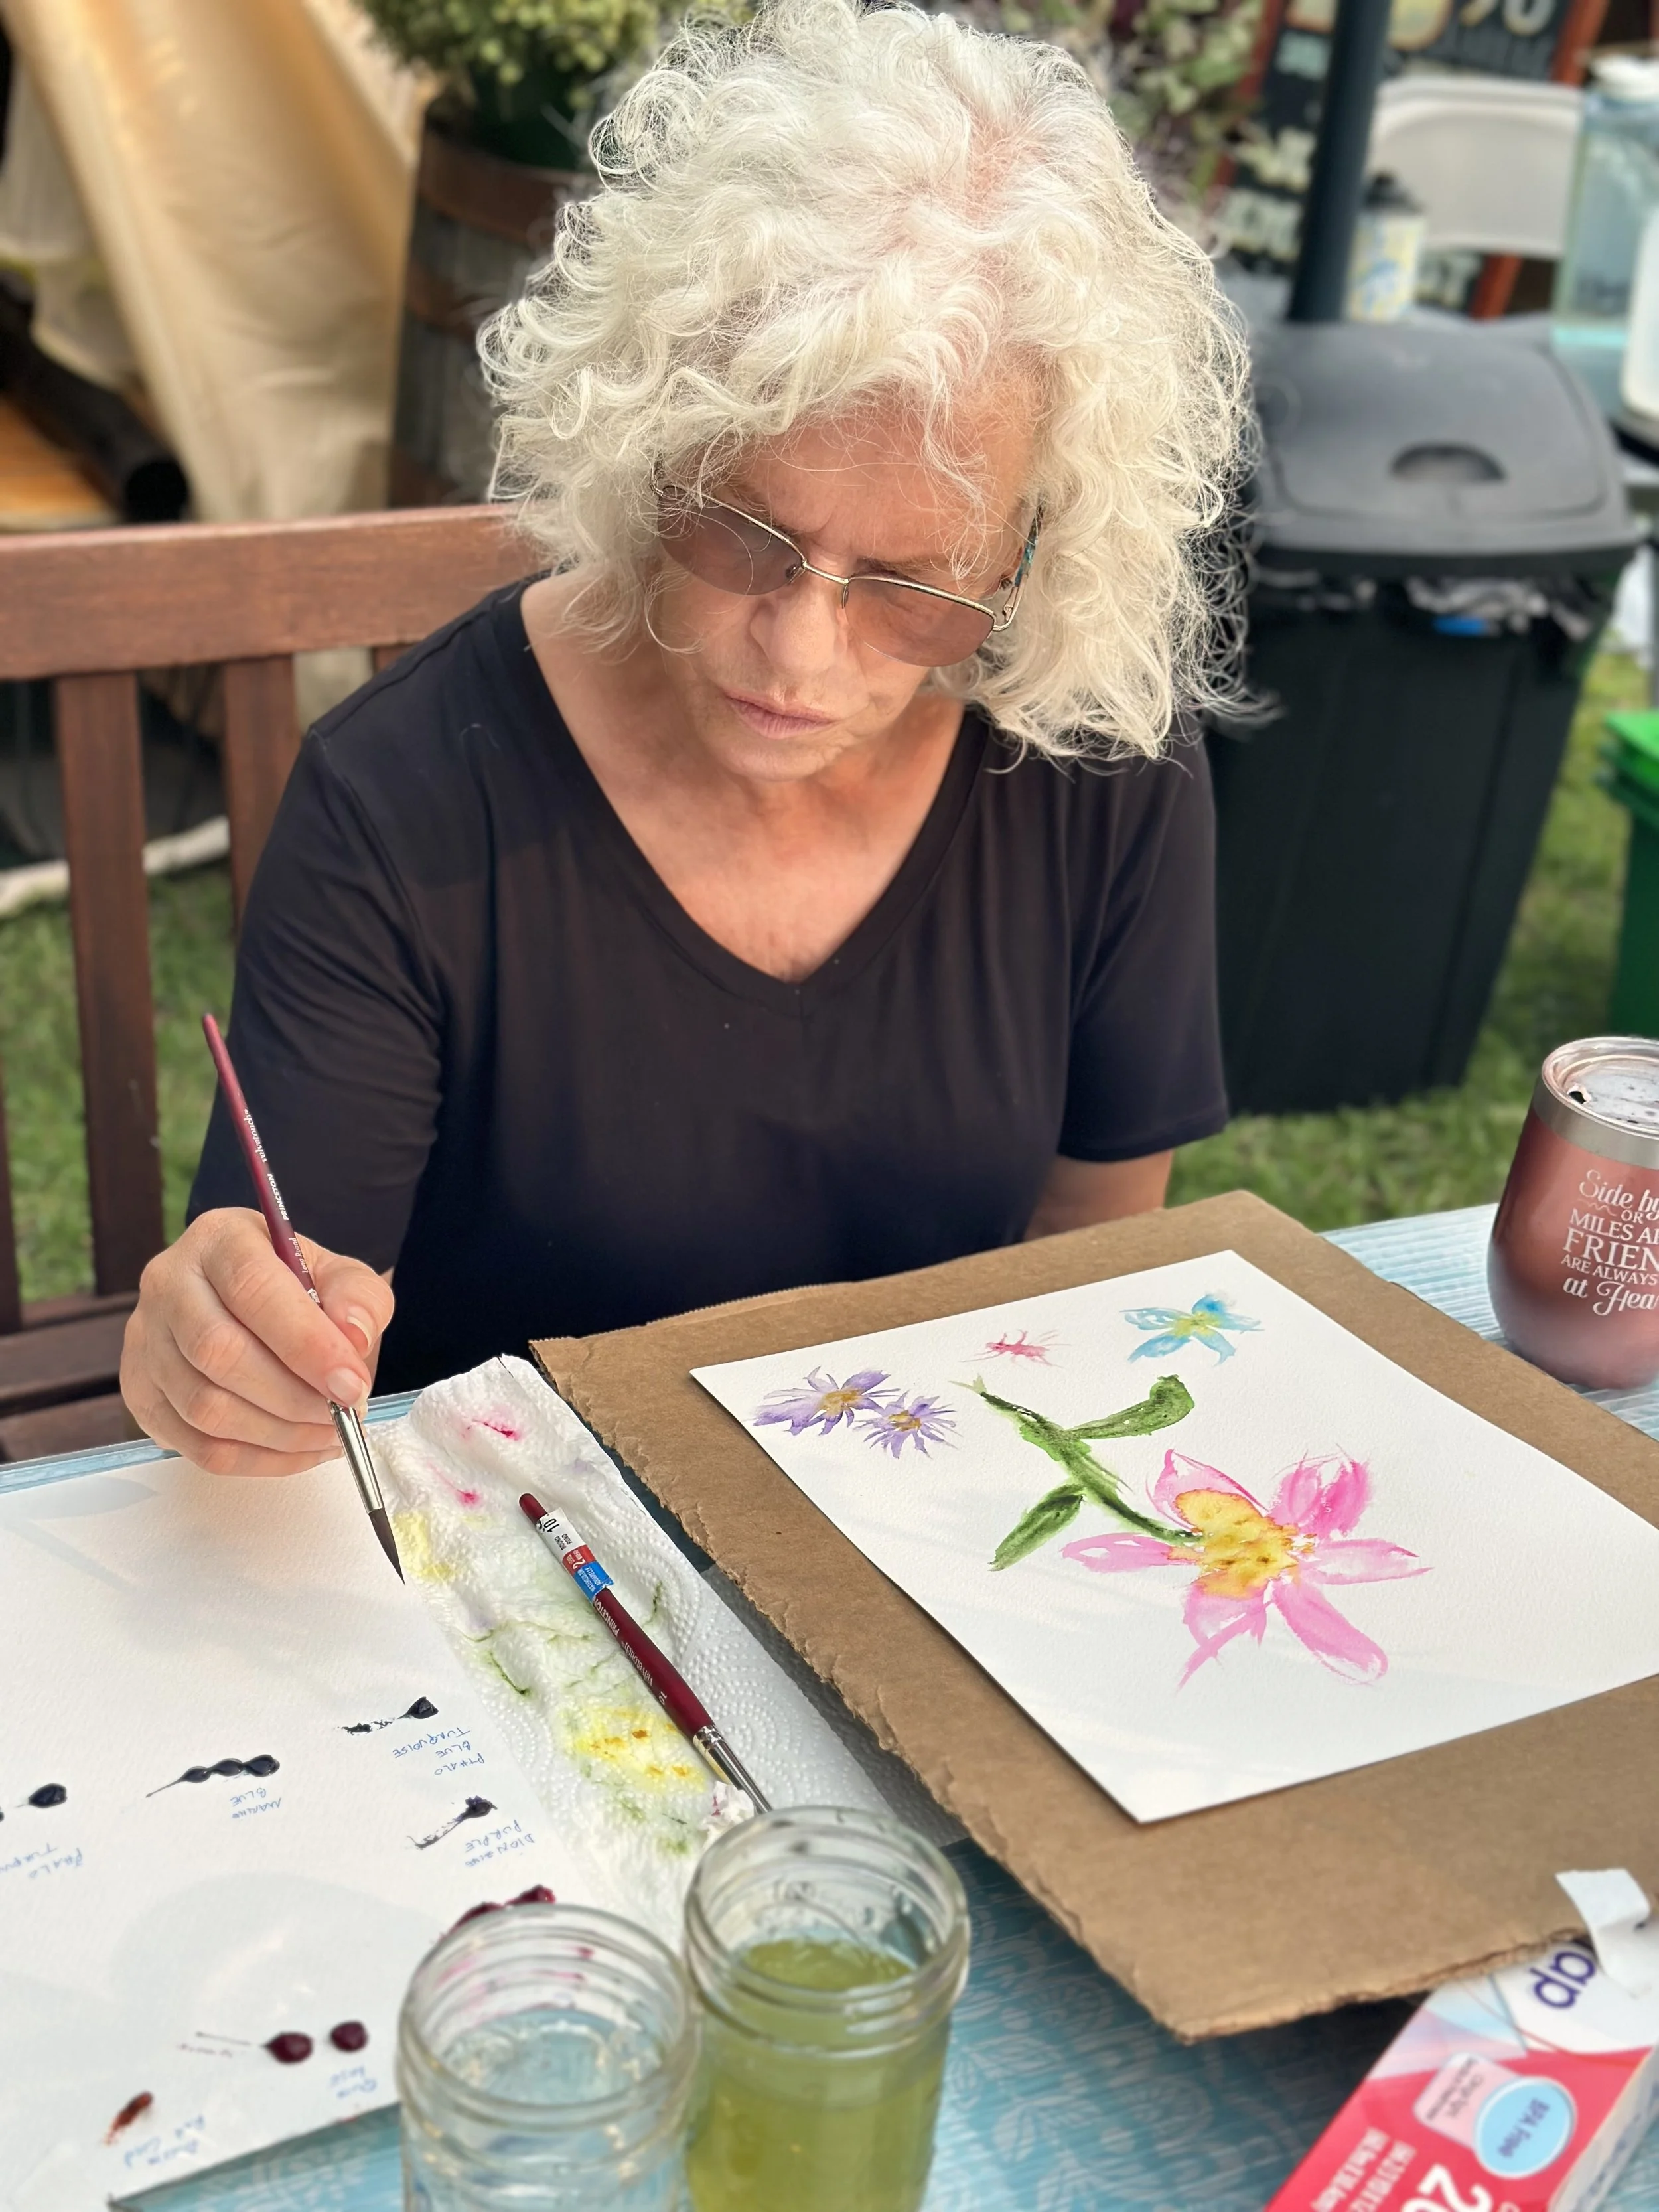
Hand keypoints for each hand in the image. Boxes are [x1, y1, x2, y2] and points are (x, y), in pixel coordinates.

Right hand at [121, 1208, 395, 1476]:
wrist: (254, 1305)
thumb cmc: (297, 1289)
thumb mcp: (340, 1276)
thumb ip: (358, 1299)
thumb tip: (353, 1337)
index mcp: (218, 1240)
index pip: (253, 1290)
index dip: (306, 1344)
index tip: (351, 1383)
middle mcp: (168, 1285)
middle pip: (220, 1354)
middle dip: (294, 1397)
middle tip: (345, 1413)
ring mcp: (145, 1342)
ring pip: (205, 1407)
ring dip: (279, 1434)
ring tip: (330, 1432)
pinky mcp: (141, 1393)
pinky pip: (196, 1446)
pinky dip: (257, 1460)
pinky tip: (299, 1450)